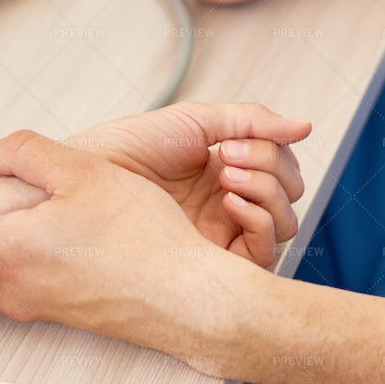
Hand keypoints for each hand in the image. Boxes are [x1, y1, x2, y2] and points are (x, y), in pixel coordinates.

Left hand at [0, 131, 267, 360]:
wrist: (191, 299)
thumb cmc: (142, 241)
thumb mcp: (81, 172)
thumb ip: (23, 152)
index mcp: (2, 256)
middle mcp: (13, 291)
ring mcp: (43, 307)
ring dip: (1, 248)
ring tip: (26, 210)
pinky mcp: (72, 312)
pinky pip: (33, 282)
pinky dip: (34, 258)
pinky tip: (67, 231)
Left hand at [68, 101, 308, 265]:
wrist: (81, 182)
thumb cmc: (123, 151)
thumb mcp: (190, 123)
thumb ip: (248, 119)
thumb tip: (303, 125)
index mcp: (224, 169)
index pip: (279, 163)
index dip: (271, 147)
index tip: (234, 138)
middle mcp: (228, 204)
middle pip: (289, 192)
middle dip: (270, 166)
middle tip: (230, 155)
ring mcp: (223, 235)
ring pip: (284, 221)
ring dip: (266, 190)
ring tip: (227, 177)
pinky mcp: (213, 264)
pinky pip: (264, 250)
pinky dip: (258, 220)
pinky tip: (228, 202)